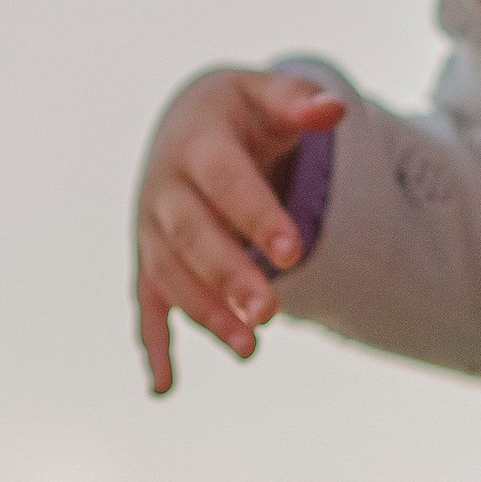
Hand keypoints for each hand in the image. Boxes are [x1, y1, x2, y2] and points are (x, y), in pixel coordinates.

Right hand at [134, 67, 346, 394]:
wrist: (188, 123)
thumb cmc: (241, 114)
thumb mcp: (266, 95)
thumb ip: (298, 101)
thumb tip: (332, 108)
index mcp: (196, 144)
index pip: (226, 184)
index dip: (258, 217)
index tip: (294, 252)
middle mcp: (164, 188)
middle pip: (191, 236)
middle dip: (227, 277)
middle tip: (268, 313)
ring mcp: (151, 227)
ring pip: (170, 275)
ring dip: (204, 313)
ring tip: (248, 349)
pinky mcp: (150, 258)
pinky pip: (147, 304)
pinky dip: (154, 345)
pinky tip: (164, 387)